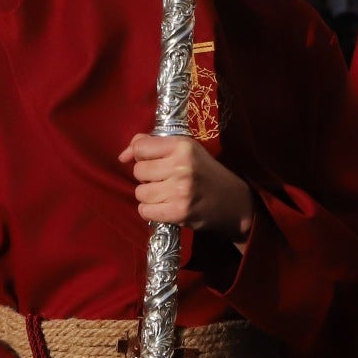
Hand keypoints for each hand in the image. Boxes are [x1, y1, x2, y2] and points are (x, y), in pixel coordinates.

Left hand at [121, 133, 253, 241]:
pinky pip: (145, 210)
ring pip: (140, 192)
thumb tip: (122, 156)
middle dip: (146, 177)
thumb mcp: (187, 150)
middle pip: (138, 171)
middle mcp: (181, 166)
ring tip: (165, 194)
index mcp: (183, 146)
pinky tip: (164, 207)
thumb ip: (153, 145)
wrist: (234, 203)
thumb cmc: (207, 173)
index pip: (140, 147)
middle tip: (163, 180)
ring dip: (148, 195)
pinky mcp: (178, 212)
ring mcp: (179, 190)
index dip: (139, 155)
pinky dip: (151, 210)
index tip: (148, 161)